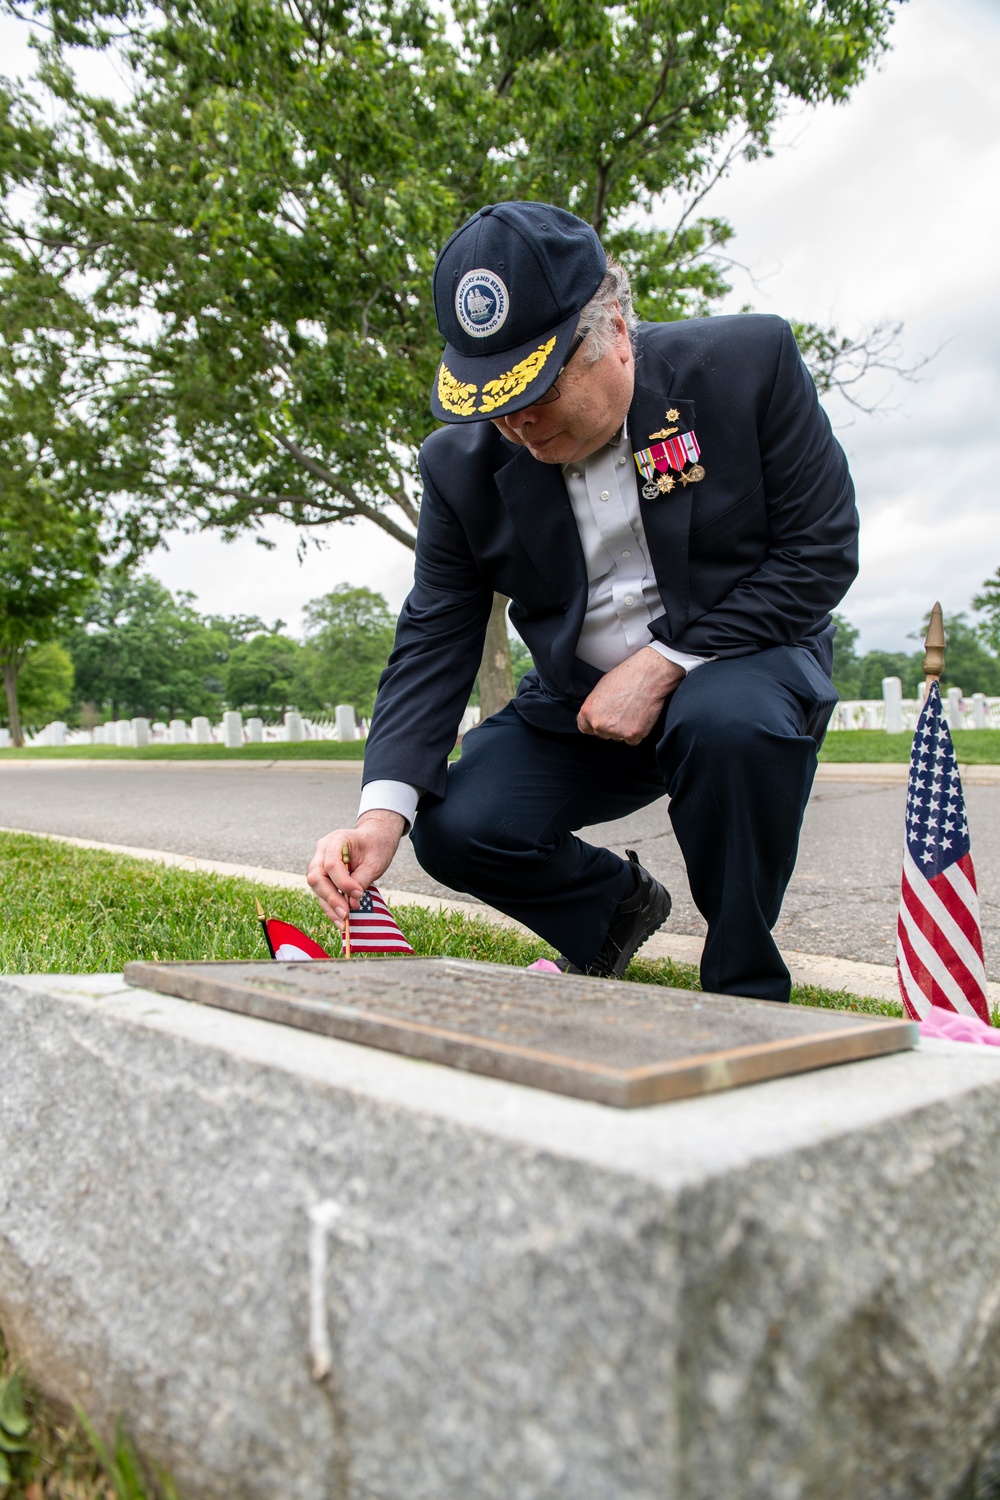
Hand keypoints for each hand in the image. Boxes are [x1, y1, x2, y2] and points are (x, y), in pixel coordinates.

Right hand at [307, 810, 405, 927]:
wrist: (374, 838)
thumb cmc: (376, 847)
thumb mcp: (375, 862)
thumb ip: (362, 880)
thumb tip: (351, 903)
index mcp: (336, 840)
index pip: (331, 864)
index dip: (343, 883)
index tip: (358, 895)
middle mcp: (322, 849)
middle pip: (317, 876)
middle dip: (330, 897)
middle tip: (345, 915)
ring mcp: (319, 861)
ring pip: (316, 886)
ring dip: (328, 905)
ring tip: (343, 923)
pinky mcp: (322, 873)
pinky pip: (321, 891)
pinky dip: (330, 905)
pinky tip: (339, 919)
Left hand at [577, 648, 684, 744]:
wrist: (648, 675)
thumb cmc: (626, 676)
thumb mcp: (601, 688)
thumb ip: (596, 706)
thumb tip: (598, 714)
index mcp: (588, 711)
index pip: (585, 728)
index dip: (594, 725)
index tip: (601, 723)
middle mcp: (599, 723)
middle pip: (602, 734)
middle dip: (611, 727)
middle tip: (622, 712)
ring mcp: (615, 731)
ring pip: (618, 738)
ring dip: (624, 730)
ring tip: (632, 711)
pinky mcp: (633, 735)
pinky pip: (633, 740)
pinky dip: (637, 732)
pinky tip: (640, 717)